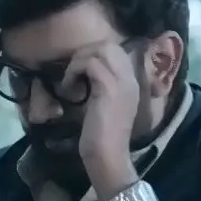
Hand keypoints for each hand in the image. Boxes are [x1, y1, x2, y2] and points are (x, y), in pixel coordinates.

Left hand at [71, 40, 142, 180]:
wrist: (108, 155)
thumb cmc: (102, 136)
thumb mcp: (102, 105)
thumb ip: (99, 87)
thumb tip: (82, 75)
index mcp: (131, 82)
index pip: (117, 51)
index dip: (95, 54)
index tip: (80, 72)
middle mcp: (130, 78)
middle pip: (109, 45)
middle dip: (85, 53)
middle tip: (74, 74)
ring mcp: (121, 81)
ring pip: (99, 50)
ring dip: (78, 62)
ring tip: (71, 82)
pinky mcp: (108, 87)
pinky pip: (90, 63)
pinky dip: (74, 72)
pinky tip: (69, 90)